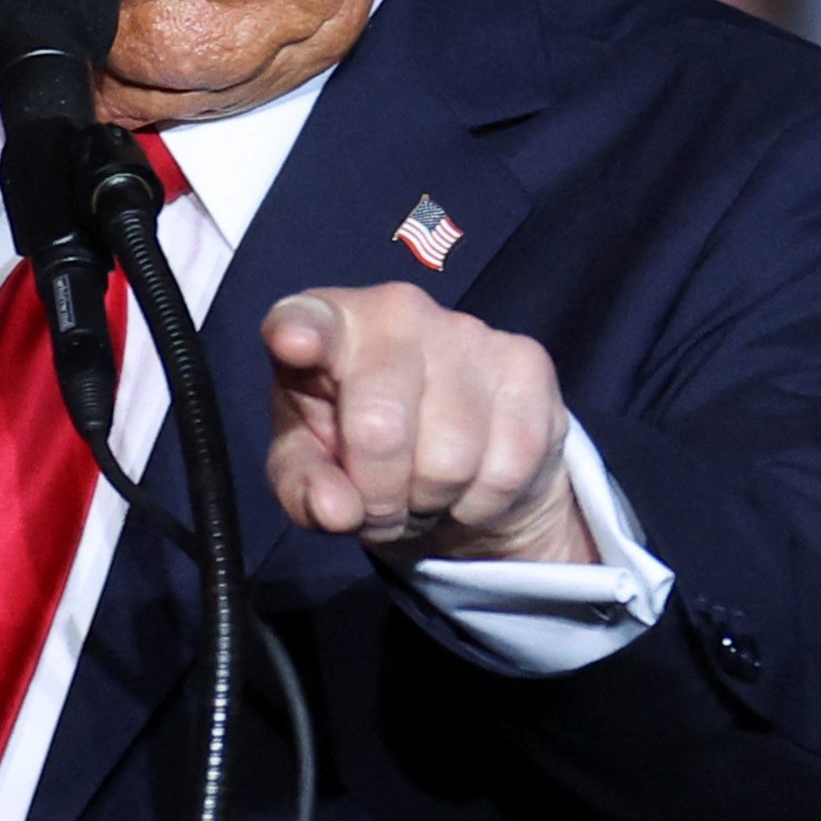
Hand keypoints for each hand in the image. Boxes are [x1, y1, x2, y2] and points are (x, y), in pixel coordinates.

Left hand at [261, 284, 594, 565]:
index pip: (306, 321)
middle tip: (381, 503)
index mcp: (327, 326)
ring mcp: (467, 330)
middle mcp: (396, 310)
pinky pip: (506, 467)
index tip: (293, 344)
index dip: (298, 332)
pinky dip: (480, 500)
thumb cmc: (360, 449)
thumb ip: (304, 489)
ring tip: (422, 489)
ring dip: (431, 500)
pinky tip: (468, 482)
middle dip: (379, 494)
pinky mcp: (527, 362)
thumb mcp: (311, 471)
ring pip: (449, 459)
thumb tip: (334, 510)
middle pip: (381, 427)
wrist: (455, 462)